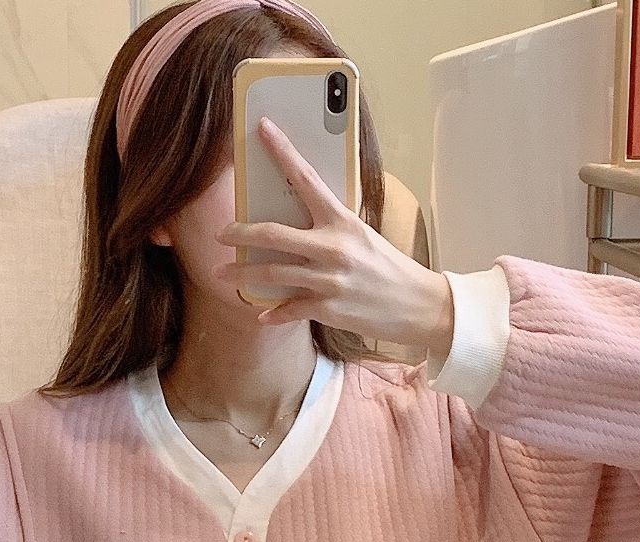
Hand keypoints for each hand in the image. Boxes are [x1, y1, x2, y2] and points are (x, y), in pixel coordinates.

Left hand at [214, 117, 452, 359]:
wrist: (418, 306)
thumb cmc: (389, 269)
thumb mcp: (363, 236)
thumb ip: (331, 227)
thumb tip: (299, 219)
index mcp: (342, 220)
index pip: (306, 177)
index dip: (282, 151)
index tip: (263, 129)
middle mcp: (333, 247)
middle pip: (273, 234)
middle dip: (240, 233)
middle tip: (221, 233)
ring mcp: (329, 279)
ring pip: (272, 273)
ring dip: (242, 274)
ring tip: (222, 272)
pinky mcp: (328, 308)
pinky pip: (290, 309)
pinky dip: (273, 313)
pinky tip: (261, 314)